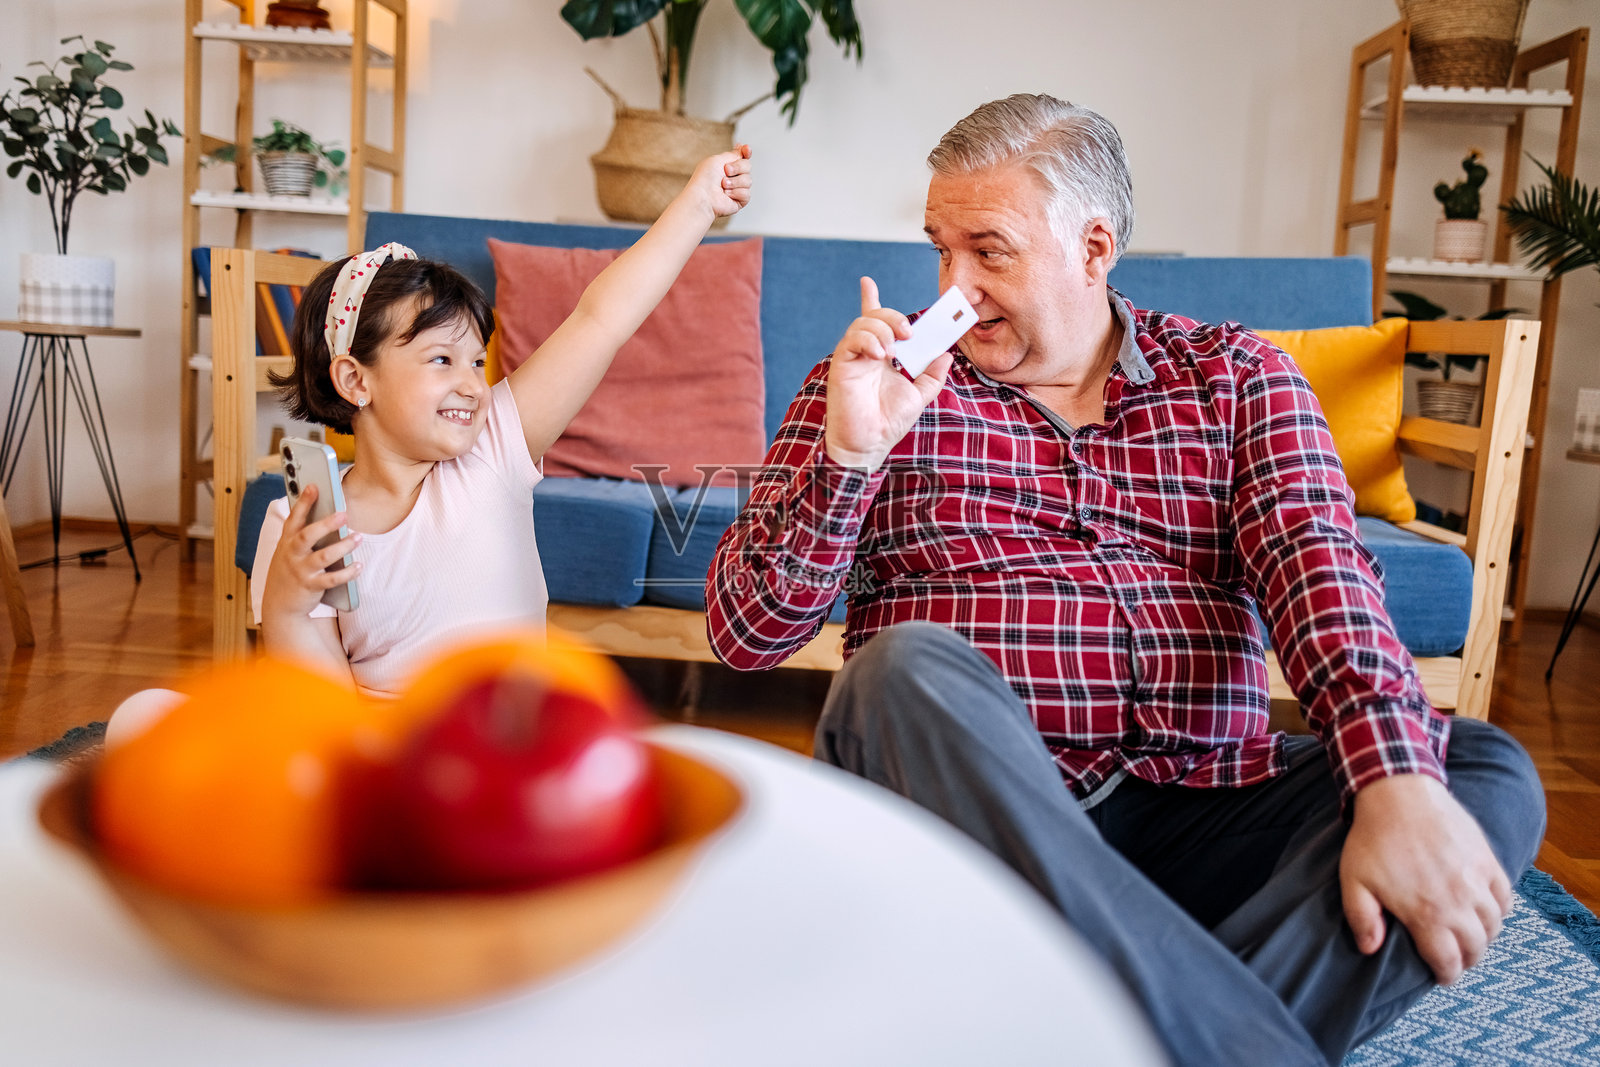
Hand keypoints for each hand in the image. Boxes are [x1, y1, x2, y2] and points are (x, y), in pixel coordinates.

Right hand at [260, 484, 362, 620]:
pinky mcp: (311, 586)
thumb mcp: (289, 551)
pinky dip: (347, 572)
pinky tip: (358, 565)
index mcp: (287, 541)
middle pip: (308, 535)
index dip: (303, 502)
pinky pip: (332, 579)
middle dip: (325, 524)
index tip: (314, 486)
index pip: (294, 518)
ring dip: (343, 547)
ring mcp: (301, 570)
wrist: (279, 605)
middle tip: (344, 514)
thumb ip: (302, 534)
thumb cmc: (289, 570)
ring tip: (358, 537)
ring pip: (323, 557)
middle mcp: (292, 554)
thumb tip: (328, 513)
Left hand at [682, 144, 752, 220]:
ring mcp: (737, 188)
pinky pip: (747, 193)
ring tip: (723, 185)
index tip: (746, 149)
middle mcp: (732, 176)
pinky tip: (726, 195)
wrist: (704, 196)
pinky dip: (736, 193)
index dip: (746, 152)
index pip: (742, 156)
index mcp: (727, 165)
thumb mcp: (718, 159)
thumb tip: (742, 148)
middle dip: (738, 167)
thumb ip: (733, 154)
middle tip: (726, 171)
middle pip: (748, 166)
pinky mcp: (739, 200)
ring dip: (735, 182)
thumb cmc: (706, 179)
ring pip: (748, 180)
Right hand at [824, 276, 954, 471]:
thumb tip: (946, 354)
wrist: (870, 445)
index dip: (869, 299)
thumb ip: (932, 375)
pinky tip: (881, 354)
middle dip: (892, 316)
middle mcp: (865, 353)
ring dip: (883, 329)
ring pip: (862, 324)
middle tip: (909, 332)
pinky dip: (869, 341)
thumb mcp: (919, 396)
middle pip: (873, 317)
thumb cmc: (888, 423)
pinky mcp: (842, 366)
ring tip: (895, 350)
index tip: (867, 282)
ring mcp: (853, 359)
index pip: (874, 322)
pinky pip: (851, 341)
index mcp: (881, 356)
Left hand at [1341, 773, 1511, 984]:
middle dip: (1467, 959)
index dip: (1447, 975)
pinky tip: (1485, 909)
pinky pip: (1505, 896)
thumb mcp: (1354, 881)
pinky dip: (1499, 909)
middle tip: (1455, 958)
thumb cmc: (1372, 839)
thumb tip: (1370, 950)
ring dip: (1484, 936)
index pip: (1448, 962)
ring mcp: (1478, 880)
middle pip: (1477, 948)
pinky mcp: (1488, 860)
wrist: (1398, 793)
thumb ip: (1362, 919)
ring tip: (1469, 936)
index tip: (1441, 976)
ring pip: (1495, 925)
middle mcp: (1459, 902)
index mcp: (1427, 914)